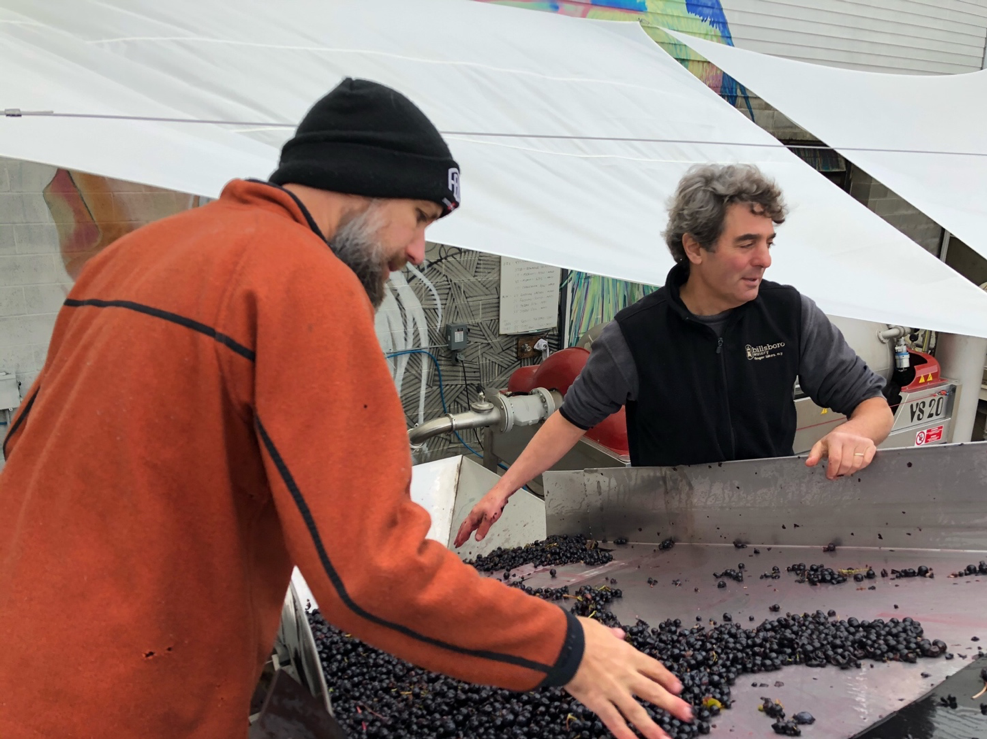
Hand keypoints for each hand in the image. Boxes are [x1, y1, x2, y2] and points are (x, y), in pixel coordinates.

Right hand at [453, 489, 508, 547]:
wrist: (499, 494)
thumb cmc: (494, 504)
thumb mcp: (489, 518)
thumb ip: (483, 529)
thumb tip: (477, 539)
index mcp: (473, 516)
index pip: (465, 529)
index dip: (461, 537)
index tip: (457, 544)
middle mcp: (473, 515)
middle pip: (464, 526)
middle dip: (460, 535)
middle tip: (456, 543)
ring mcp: (477, 513)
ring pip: (468, 524)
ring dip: (464, 531)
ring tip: (461, 538)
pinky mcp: (481, 512)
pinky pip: (473, 522)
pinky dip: (470, 527)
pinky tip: (472, 529)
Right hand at [565, 617, 692, 738]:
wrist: (565, 645)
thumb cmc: (580, 633)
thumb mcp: (599, 628)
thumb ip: (612, 634)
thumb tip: (619, 633)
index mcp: (627, 654)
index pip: (653, 668)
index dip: (667, 678)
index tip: (678, 687)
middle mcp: (626, 674)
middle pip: (653, 691)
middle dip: (672, 704)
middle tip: (688, 714)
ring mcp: (614, 691)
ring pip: (637, 712)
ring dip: (653, 728)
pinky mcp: (599, 702)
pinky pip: (614, 721)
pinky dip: (625, 735)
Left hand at [806, 429, 876, 479]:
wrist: (855, 430)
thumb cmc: (836, 440)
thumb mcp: (822, 444)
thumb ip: (814, 454)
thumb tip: (809, 463)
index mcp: (836, 439)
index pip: (835, 459)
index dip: (832, 470)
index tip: (830, 475)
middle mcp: (849, 439)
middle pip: (846, 464)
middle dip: (840, 472)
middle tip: (837, 474)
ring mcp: (861, 443)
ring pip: (856, 465)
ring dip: (849, 471)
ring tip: (844, 470)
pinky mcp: (871, 446)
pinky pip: (866, 462)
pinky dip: (859, 467)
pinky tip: (854, 465)